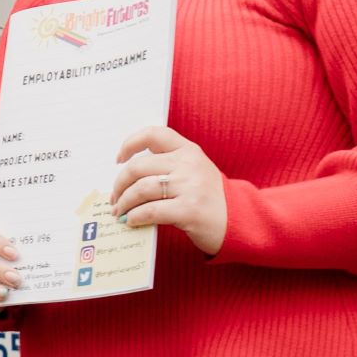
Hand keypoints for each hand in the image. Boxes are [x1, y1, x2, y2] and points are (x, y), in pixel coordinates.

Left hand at [111, 126, 229, 254]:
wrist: (241, 222)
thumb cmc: (211, 199)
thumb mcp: (195, 172)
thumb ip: (168, 167)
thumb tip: (127, 179)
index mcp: (188, 151)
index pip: (153, 134)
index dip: (130, 144)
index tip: (118, 159)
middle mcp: (189, 164)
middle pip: (138, 167)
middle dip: (120, 184)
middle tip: (115, 198)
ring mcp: (191, 186)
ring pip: (141, 189)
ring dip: (125, 203)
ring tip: (120, 212)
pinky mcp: (190, 209)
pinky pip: (151, 210)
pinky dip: (136, 216)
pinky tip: (132, 221)